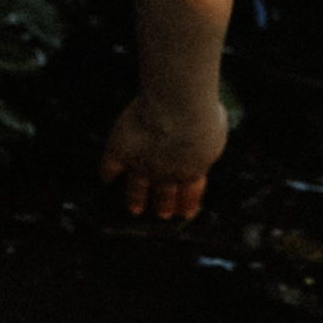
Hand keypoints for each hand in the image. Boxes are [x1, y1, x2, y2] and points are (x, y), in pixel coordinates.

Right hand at [101, 89, 227, 223]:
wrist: (178, 109)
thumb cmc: (202, 112)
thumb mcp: (216, 127)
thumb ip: (209, 137)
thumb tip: (207, 136)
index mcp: (193, 169)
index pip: (190, 193)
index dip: (188, 203)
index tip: (186, 213)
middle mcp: (167, 174)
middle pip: (164, 196)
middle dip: (164, 205)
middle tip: (162, 213)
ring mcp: (142, 165)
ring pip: (137, 189)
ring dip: (136, 198)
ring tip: (135, 208)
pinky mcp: (122, 153)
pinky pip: (110, 169)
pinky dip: (107, 174)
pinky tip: (106, 178)